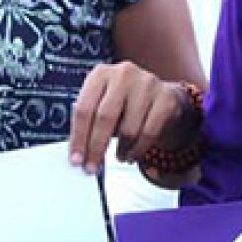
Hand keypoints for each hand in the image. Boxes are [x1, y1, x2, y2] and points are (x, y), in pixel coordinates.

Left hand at [69, 62, 196, 174]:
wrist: (160, 94)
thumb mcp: (103, 101)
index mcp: (101, 73)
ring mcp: (146, 83)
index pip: (84, 108)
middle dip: (96, 147)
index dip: (78, 137)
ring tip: (118, 157)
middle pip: (105, 117)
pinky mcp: (166, 98)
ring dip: (120, 150)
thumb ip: (90, 121)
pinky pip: (148, 133)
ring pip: (128, 128)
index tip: (76, 159)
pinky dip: (138, 150)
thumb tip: (79, 153)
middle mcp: (123, 74)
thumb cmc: (124, 101)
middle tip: (91, 168)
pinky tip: (131, 154)